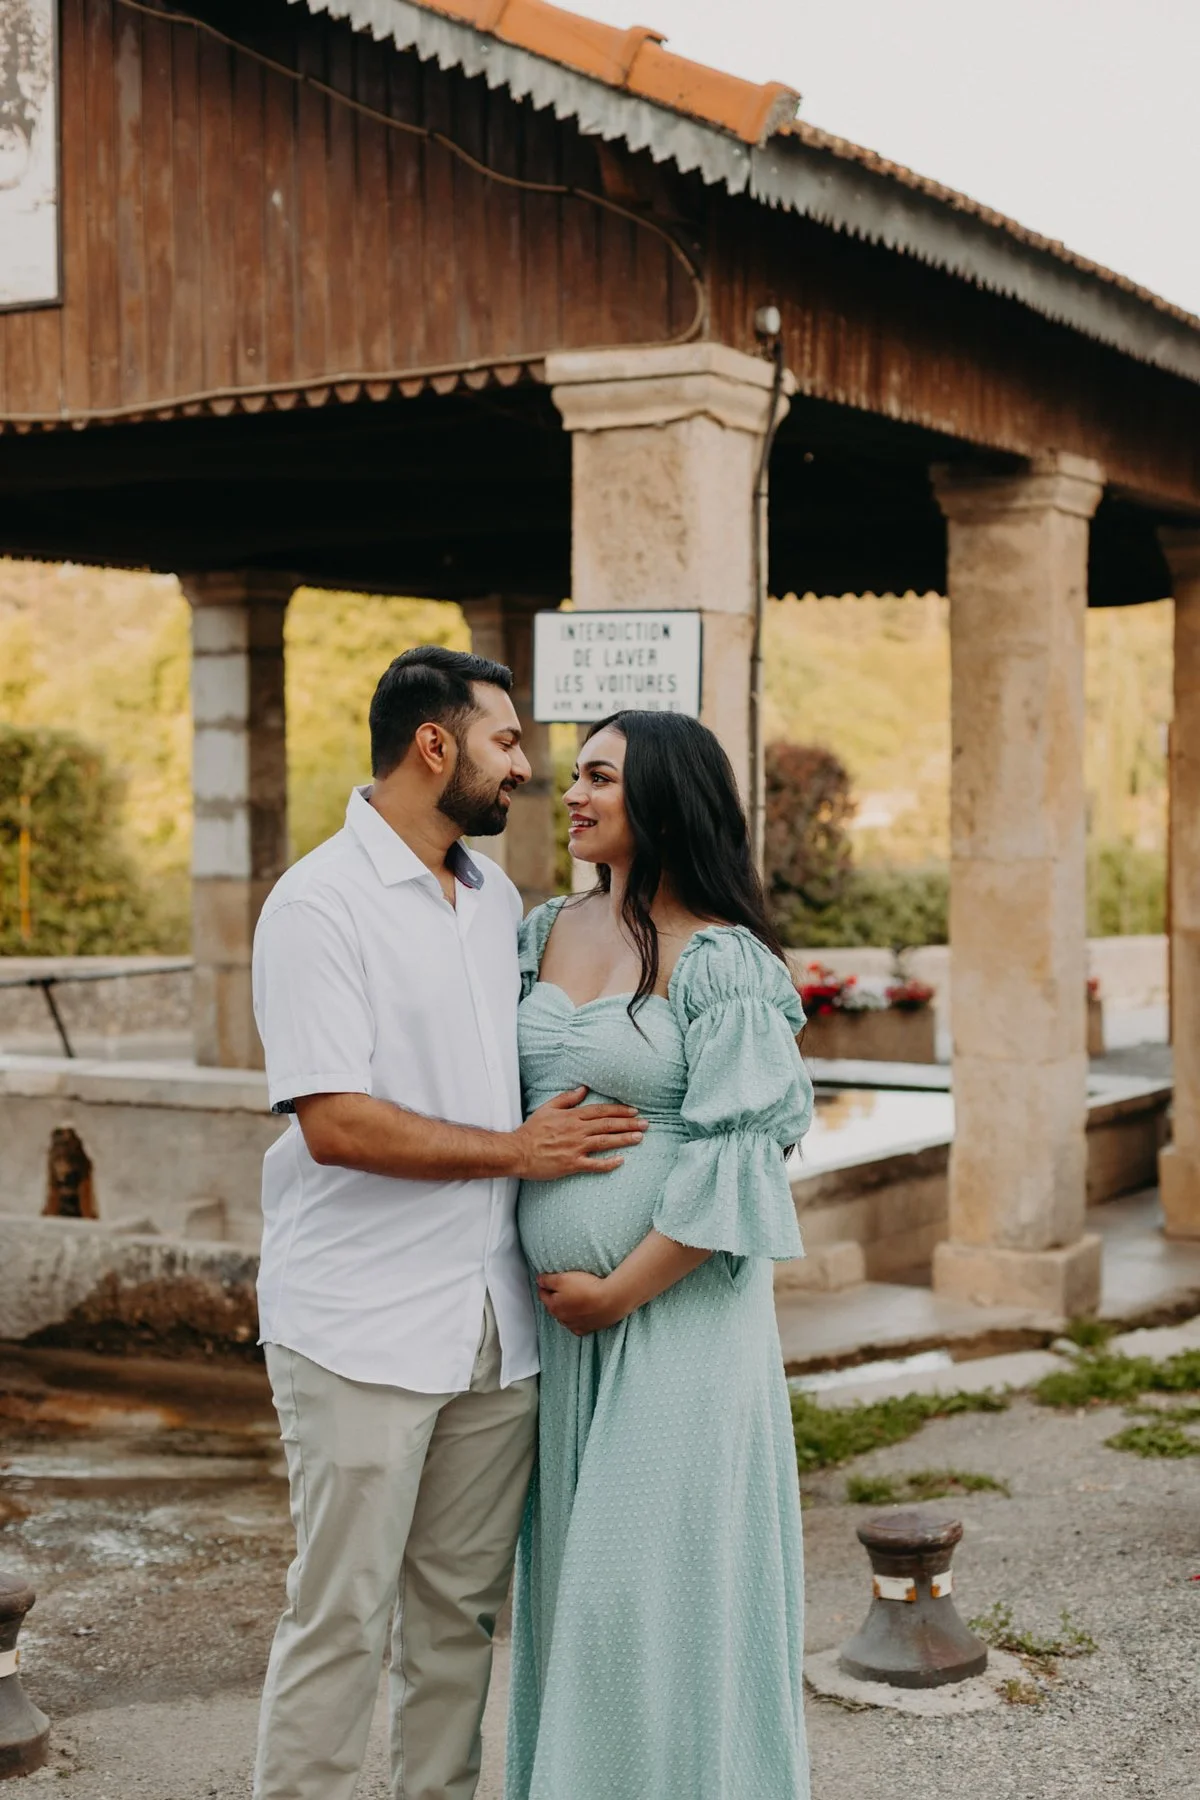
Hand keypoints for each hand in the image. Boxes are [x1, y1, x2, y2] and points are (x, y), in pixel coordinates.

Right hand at [511, 1088, 646, 1179]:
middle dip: (629, 1124)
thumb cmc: (532, 1130)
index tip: (634, 1111)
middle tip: (646, 1124)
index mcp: (572, 1116)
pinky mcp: (572, 1164)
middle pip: (608, 1125)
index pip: (601, 1111)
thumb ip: (566, 1099)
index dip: (619, 1110)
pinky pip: (594, 1164)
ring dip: (624, 1139)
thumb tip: (583, 1089)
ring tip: (640, 1138)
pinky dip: (608, 1163)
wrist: (518, 1152)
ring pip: (605, 1142)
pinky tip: (621, 1161)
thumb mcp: (547, 1108)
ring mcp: (575, 1148)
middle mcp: (577, 1131)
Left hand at [537, 1270, 626, 1335]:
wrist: (610, 1300)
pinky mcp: (587, 1329)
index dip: (544, 1286)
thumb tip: (538, 1280)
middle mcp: (562, 1318)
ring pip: (565, 1317)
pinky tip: (582, 1313)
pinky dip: (577, 1320)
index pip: (543, 1294)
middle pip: (554, 1307)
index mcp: (553, 1305)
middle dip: (554, 1298)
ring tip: (573, 1300)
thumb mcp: (563, 1278)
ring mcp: (574, 1325)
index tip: (546, 1281)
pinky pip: (578, 1325)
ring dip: (566, 1309)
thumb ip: (548, 1280)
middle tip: (561, 1289)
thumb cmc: (585, 1288)